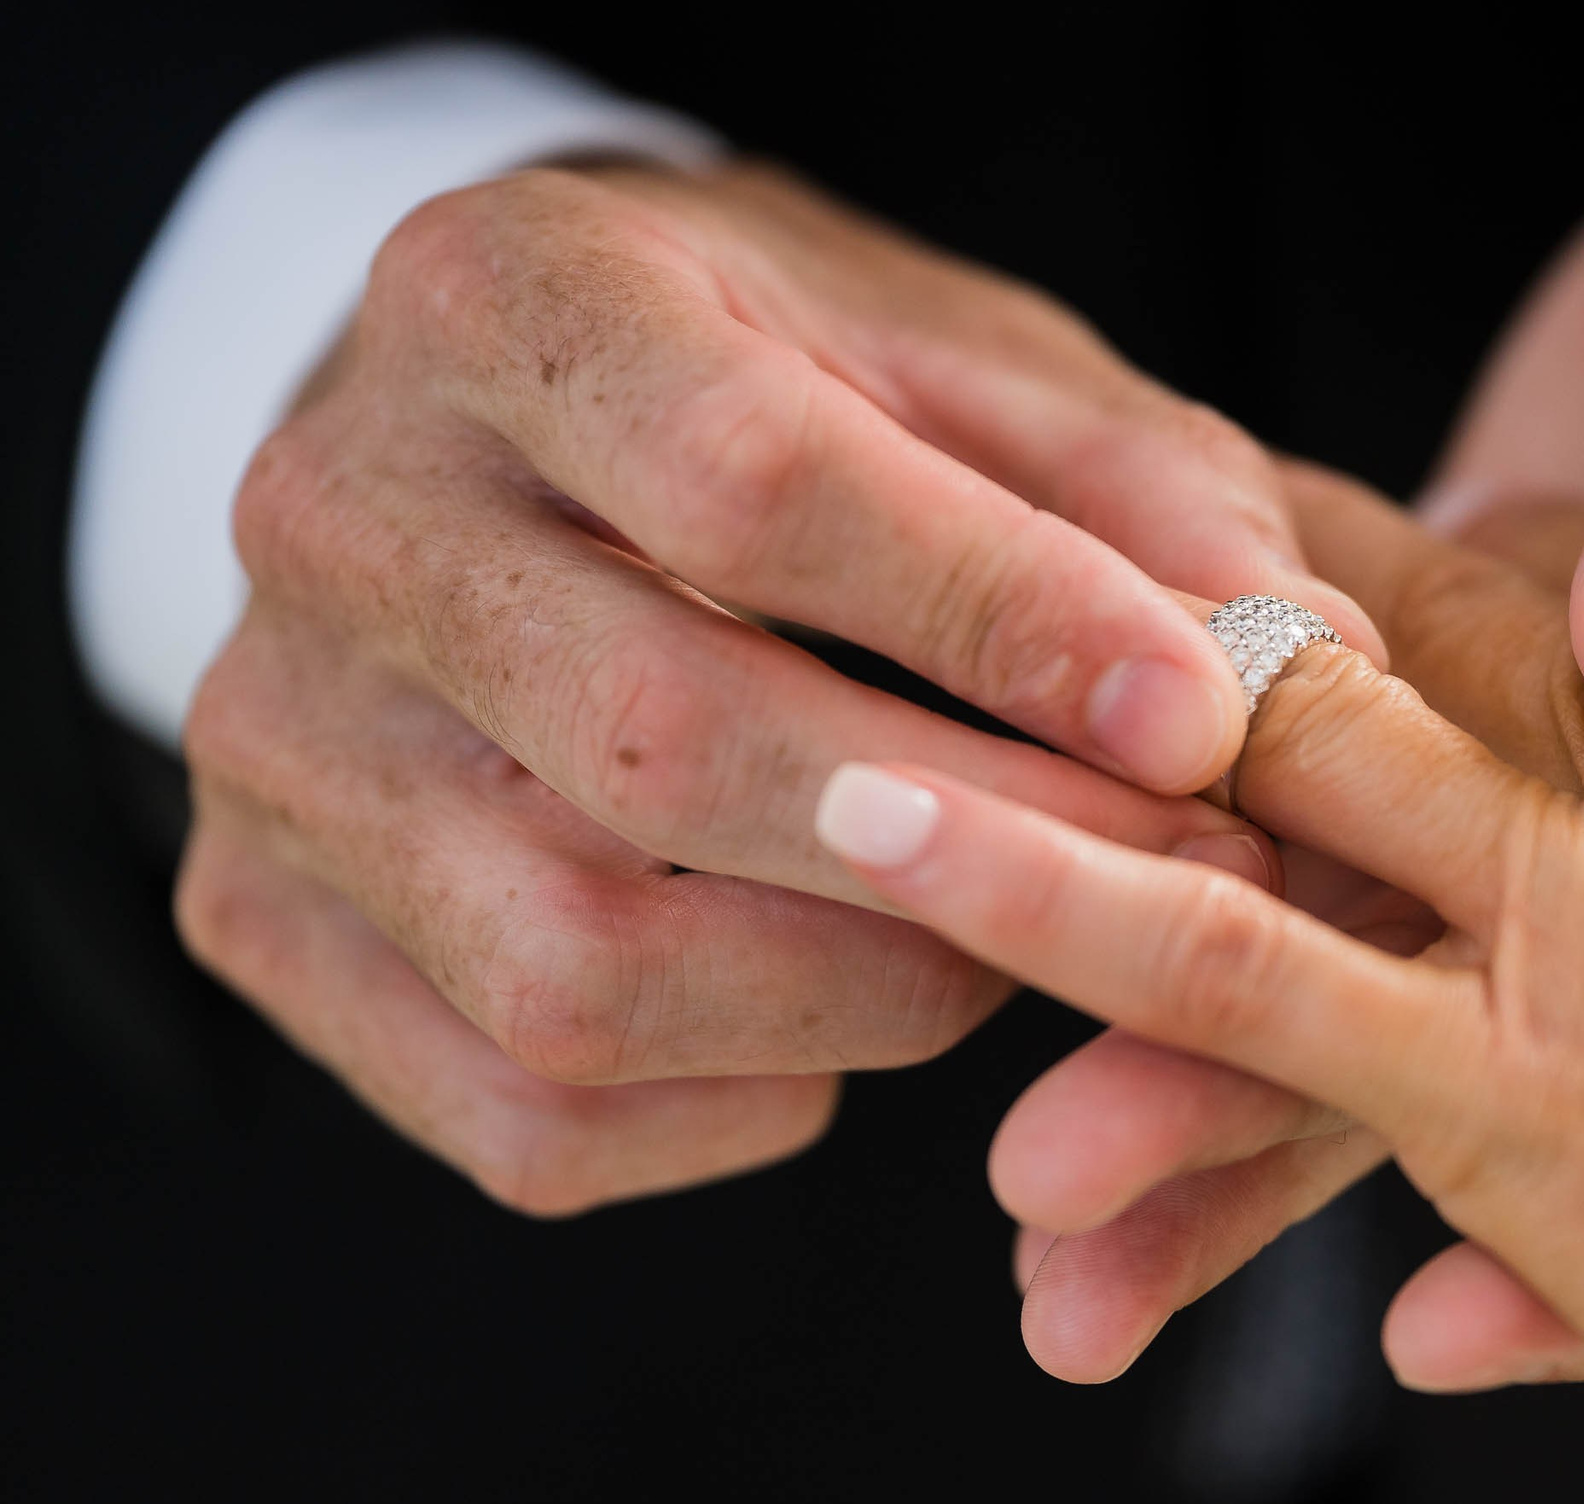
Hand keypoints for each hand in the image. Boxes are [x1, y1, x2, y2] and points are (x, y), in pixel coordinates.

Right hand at [177, 159, 1373, 1212]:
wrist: (508, 443)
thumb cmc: (766, 392)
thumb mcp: (956, 364)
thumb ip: (1129, 494)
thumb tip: (1307, 667)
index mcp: (514, 304)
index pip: (754, 487)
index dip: (1003, 624)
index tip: (1201, 721)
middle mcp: (345, 517)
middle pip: (661, 741)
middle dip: (968, 845)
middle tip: (1171, 879)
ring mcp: (279, 739)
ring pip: (580, 965)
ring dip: (866, 999)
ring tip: (1016, 945)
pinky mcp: (268, 918)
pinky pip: (522, 1110)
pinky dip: (730, 1111)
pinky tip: (839, 1026)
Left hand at [820, 473, 1583, 1503]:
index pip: (1495, 588)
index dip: (1309, 587)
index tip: (1188, 601)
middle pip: (1336, 689)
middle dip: (1149, 709)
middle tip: (945, 682)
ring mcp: (1580, 919)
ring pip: (1252, 826)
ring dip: (1054, 842)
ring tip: (848, 809)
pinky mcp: (1527, 1095)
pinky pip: (1252, 998)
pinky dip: (1080, 943)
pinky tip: (948, 947)